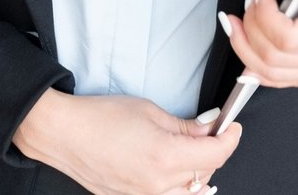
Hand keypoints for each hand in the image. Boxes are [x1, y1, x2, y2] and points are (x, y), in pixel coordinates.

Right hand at [12, 89, 240, 194]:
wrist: (64, 134)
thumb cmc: (100, 117)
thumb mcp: (149, 111)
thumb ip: (185, 125)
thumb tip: (211, 128)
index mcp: (166, 157)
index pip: (216, 155)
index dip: (230, 139)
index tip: (233, 127)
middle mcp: (159, 184)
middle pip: (206, 174)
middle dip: (214, 151)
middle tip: (210, 130)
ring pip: (189, 190)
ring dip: (197, 170)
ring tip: (190, 148)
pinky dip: (178, 183)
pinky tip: (172, 166)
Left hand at [220, 0, 297, 87]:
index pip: (289, 39)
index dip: (266, 17)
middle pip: (274, 58)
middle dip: (250, 29)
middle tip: (247, 2)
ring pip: (270, 73)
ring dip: (245, 47)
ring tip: (233, 23)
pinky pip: (277, 78)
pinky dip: (254, 65)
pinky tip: (243, 47)